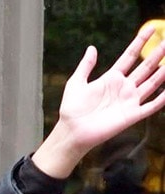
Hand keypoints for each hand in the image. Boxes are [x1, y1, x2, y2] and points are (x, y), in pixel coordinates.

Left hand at [33, 26, 164, 178]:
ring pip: (152, 83)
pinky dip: (162, 99)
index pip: (130, 56)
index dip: (140, 42)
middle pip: (145, 67)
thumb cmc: (72, 109)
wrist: (72, 131)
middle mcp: (124, 88)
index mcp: (111, 78)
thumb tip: (92, 48)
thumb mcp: (76, 83)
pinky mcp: (132, 115)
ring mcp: (129, 101)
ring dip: (163, 72)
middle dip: (157, 54)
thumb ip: (86, 66)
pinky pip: (151, 106)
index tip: (150, 29)